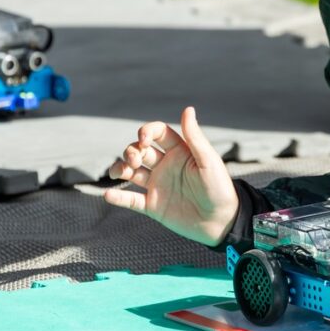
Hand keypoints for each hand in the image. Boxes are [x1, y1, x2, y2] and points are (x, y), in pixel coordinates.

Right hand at [104, 106, 238, 245]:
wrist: (221, 221)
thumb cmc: (220, 188)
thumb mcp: (208, 161)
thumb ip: (195, 137)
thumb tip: (188, 109)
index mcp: (179, 151)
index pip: (156, 133)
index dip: (146, 132)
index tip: (143, 140)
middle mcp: (165, 166)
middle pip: (139, 151)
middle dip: (131, 151)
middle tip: (135, 160)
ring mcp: (157, 185)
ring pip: (131, 172)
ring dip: (120, 169)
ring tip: (118, 173)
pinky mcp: (153, 206)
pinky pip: (131, 200)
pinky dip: (118, 197)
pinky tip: (108, 194)